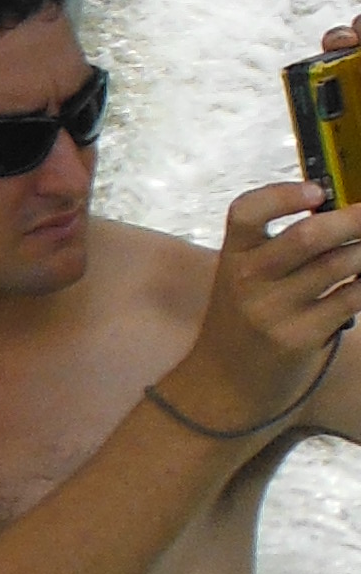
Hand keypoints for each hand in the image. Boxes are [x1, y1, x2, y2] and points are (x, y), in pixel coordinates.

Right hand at [165, 174, 360, 429]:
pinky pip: (350, 299)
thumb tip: (341, 214)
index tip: (316, 190)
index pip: (247, 211)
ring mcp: (275, 312)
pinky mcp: (301, 338)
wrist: (225, 383)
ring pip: (338, 265)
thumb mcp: (244, 279)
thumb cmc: (244, 320)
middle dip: (352, 219)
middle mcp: (249, 282)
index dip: (283, 194)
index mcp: (232, 257)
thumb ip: (279, 248)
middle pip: (307, 237)